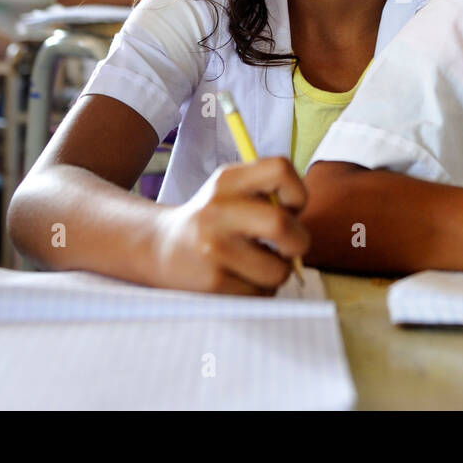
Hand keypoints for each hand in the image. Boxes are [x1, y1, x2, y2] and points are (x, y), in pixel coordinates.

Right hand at [150, 157, 309, 294]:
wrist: (161, 248)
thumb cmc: (212, 219)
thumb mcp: (231, 191)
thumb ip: (268, 195)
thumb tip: (301, 230)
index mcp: (227, 181)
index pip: (280, 170)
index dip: (298, 193)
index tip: (291, 209)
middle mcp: (218, 211)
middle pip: (281, 225)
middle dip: (299, 241)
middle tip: (290, 247)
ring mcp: (213, 249)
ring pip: (277, 270)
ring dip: (279, 271)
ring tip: (261, 264)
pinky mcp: (213, 283)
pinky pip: (261, 293)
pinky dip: (261, 289)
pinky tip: (242, 277)